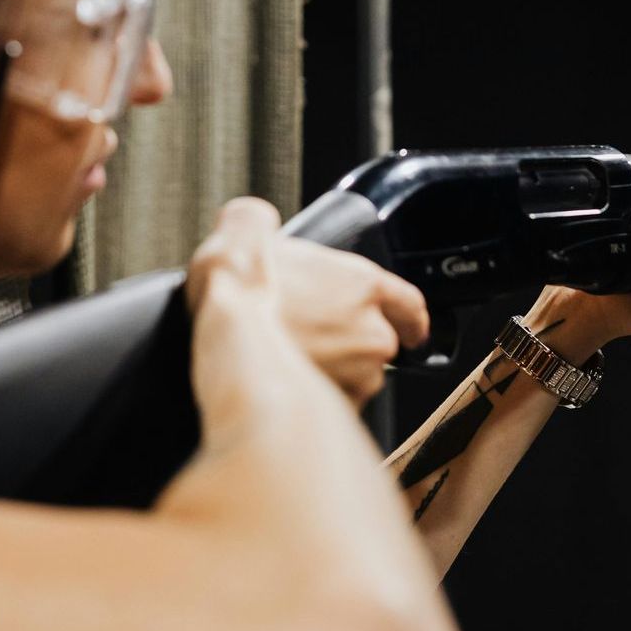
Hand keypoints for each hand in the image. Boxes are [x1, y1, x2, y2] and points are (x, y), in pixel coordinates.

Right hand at [185, 197, 427, 406]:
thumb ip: (260, 224)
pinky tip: (287, 389)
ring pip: (357, 380)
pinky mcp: (338, 410)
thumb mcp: (246, 235)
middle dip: (351, 347)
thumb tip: (249, 220)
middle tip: (312, 341)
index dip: (409, 319)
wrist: (221, 340)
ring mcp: (359, 375)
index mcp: (362, 284)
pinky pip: (336, 410)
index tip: (409, 329)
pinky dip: (317, 404)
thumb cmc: (235, 294)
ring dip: (335, 376)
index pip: (409, 304)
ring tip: (293, 365)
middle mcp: (371, 332)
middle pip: (378, 345)